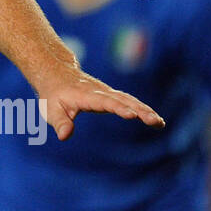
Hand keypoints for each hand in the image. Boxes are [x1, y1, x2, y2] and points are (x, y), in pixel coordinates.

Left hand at [33, 66, 165, 141]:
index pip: (105, 102)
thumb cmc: (53, 95)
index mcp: (86, 95)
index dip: (118, 108)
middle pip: (123, 100)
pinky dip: (142, 109)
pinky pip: (129, 101)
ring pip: (129, 100)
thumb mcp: (50, 109)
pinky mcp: (111, 95)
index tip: (132, 115)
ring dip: (145, 110)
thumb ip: (59, 122)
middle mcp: (100, 92)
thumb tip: (65, 136)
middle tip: (155, 121)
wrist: (56, 74)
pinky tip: (155, 119)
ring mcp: (107, 92)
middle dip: (140, 110)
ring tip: (160, 123)